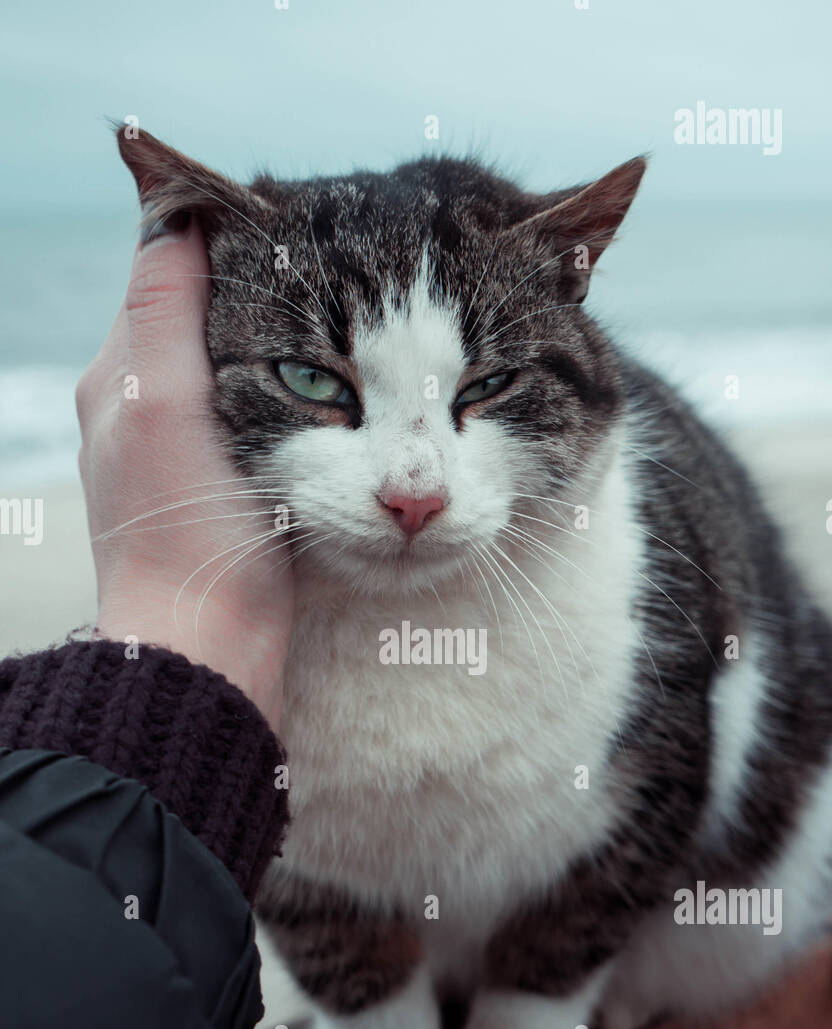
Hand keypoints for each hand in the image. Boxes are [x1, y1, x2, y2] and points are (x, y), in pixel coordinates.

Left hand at [75, 214, 292, 730]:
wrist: (209, 652)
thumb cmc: (188, 536)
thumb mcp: (164, 405)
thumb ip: (164, 310)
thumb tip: (174, 212)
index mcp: (121, 374)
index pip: (166, 272)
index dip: (225, 239)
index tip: (295, 223)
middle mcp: (143, 408)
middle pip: (208, 316)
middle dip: (266, 290)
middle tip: (340, 271)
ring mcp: (186, 454)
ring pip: (242, 366)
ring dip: (287, 343)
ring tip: (350, 324)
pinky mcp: (228, 493)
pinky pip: (263, 417)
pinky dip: (296, 397)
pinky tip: (336, 400)